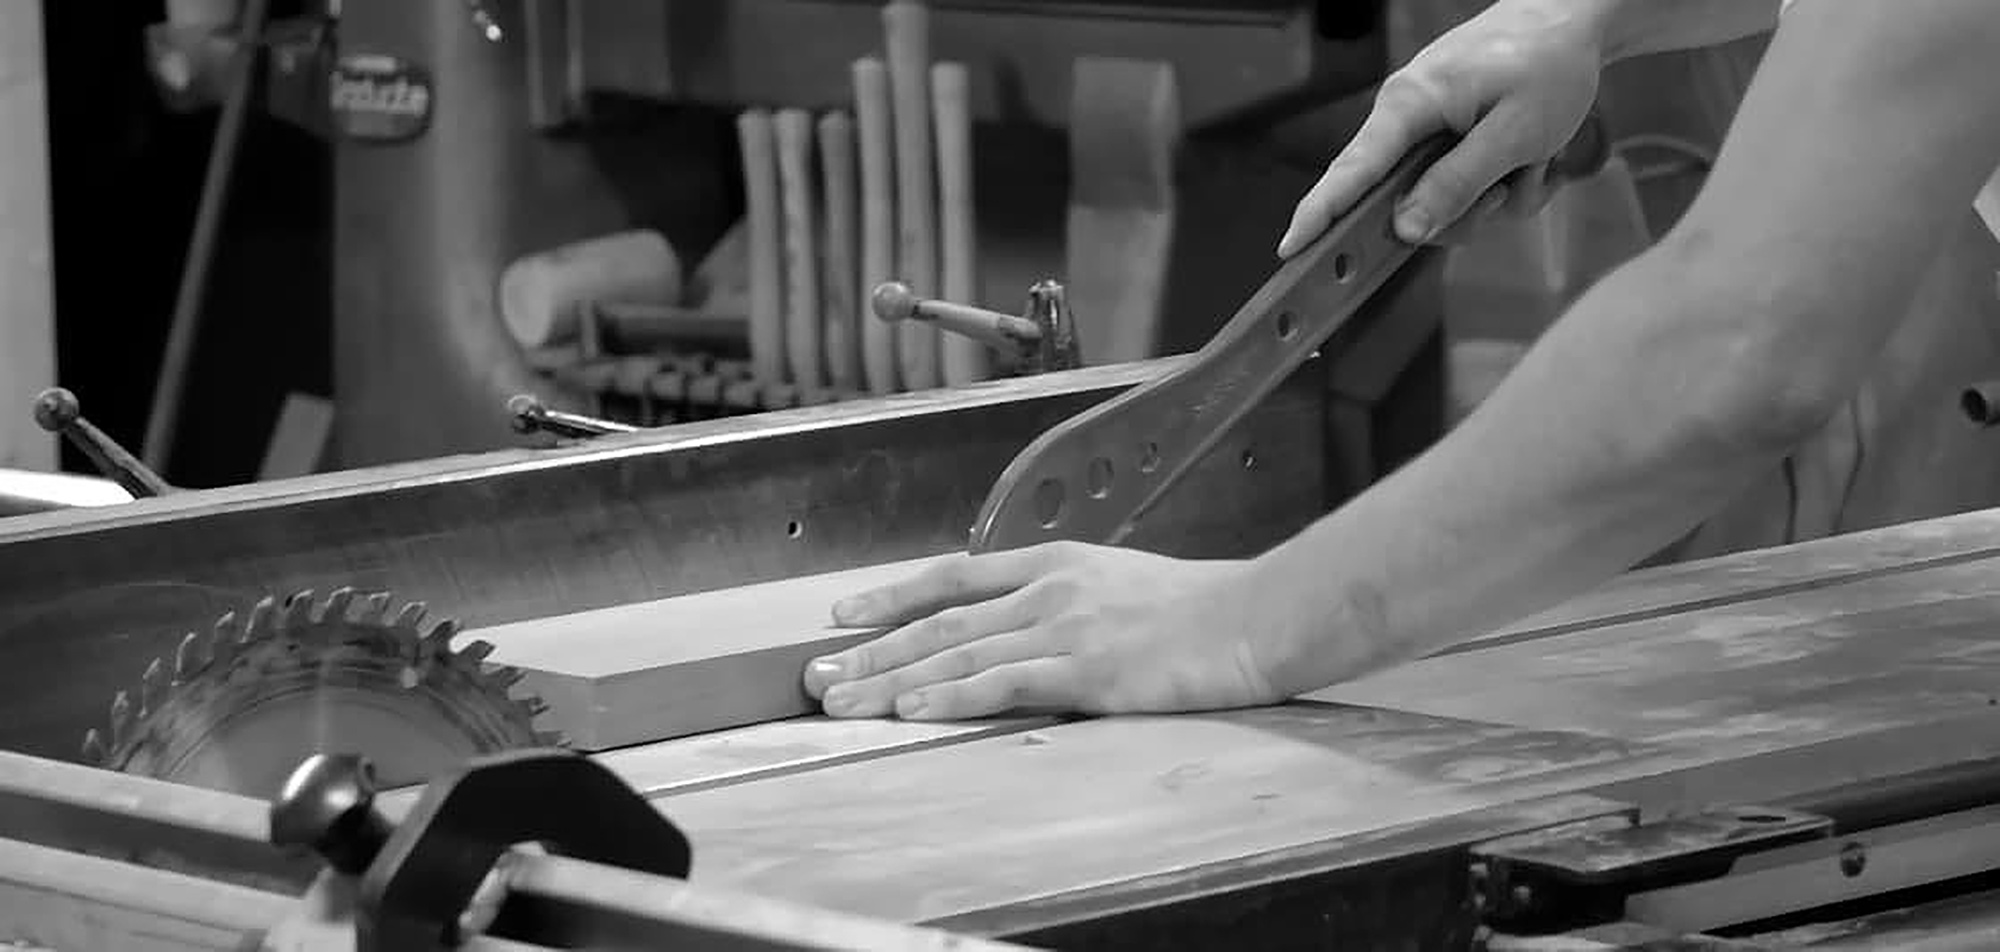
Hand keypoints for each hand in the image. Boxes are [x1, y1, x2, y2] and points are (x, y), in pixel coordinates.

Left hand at [801, 543, 1286, 720]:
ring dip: (892, 679)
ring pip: (958, 653)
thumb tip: (1026, 626)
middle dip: (871, 649)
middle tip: (817, 673)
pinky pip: (1003, 683)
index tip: (843, 616)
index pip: (953, 576)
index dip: (892, 597)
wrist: (1258, 617)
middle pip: (940, 620)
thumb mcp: (1123, 586)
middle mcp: (1049, 589)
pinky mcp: (1088, 669)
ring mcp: (1066, 627)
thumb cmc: (1202, 610)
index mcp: (1057, 564)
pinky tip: (912, 709)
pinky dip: (951, 697)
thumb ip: (1068, 601)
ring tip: (842, 700)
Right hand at [1277, 0, 1607, 255]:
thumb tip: (1405, 230)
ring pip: (1438, 196)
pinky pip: (1460, 180)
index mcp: (1409, 106)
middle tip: (1507, 193)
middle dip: (1457, 213)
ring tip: (1530, 166)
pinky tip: (1530, 160)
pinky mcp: (1448, 129)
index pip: (1352, 170)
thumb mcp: (1514, 135)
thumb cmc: (1549, 65)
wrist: (1574, 18)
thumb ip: (1457, 184)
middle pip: (1399, 199)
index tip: (1290, 249)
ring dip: (1490, 197)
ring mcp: (1426, 124)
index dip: (1320, 213)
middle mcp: (1405, 115)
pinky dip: (1500, 182)